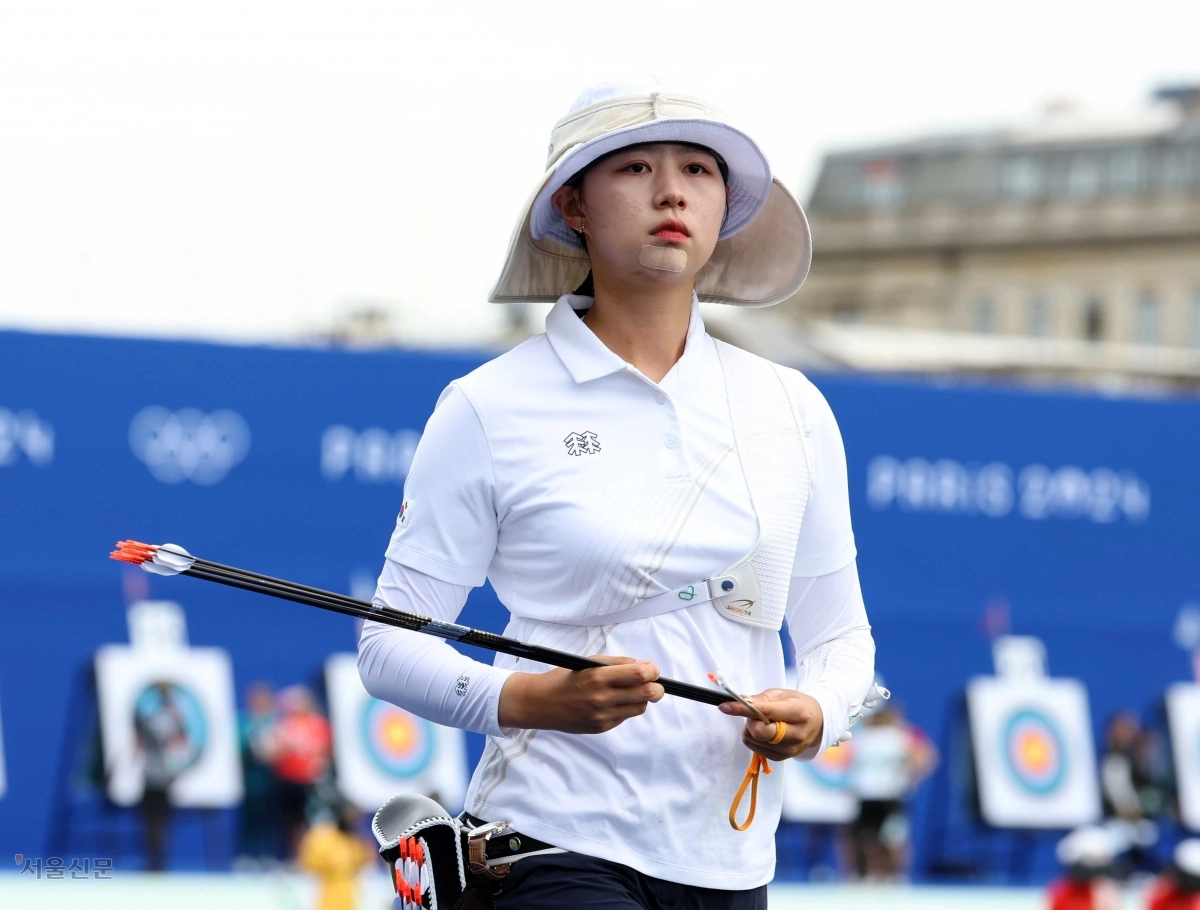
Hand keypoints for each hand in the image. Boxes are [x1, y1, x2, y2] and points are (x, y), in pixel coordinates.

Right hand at [497, 655, 664, 733]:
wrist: (541, 704)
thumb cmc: (565, 678)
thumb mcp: (589, 663)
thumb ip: (618, 663)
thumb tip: (645, 666)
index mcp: (597, 677)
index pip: (638, 675)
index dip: (652, 671)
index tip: (653, 669)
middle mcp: (601, 698)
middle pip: (646, 694)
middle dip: (657, 687)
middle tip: (655, 683)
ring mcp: (602, 716)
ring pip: (640, 708)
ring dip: (642, 698)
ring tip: (632, 691)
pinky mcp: (601, 727)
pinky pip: (624, 717)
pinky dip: (625, 708)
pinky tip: (613, 702)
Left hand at [718, 688, 823, 759]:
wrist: (818, 723)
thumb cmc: (798, 704)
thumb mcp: (782, 694)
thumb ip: (761, 699)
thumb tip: (740, 701)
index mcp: (798, 713)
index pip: (764, 712)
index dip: (742, 709)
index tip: (724, 706)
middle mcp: (795, 734)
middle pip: (758, 731)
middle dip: (749, 720)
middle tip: (754, 713)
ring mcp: (789, 749)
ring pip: (754, 740)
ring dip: (750, 728)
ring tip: (763, 721)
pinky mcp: (782, 758)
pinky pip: (755, 749)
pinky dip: (753, 738)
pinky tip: (765, 731)